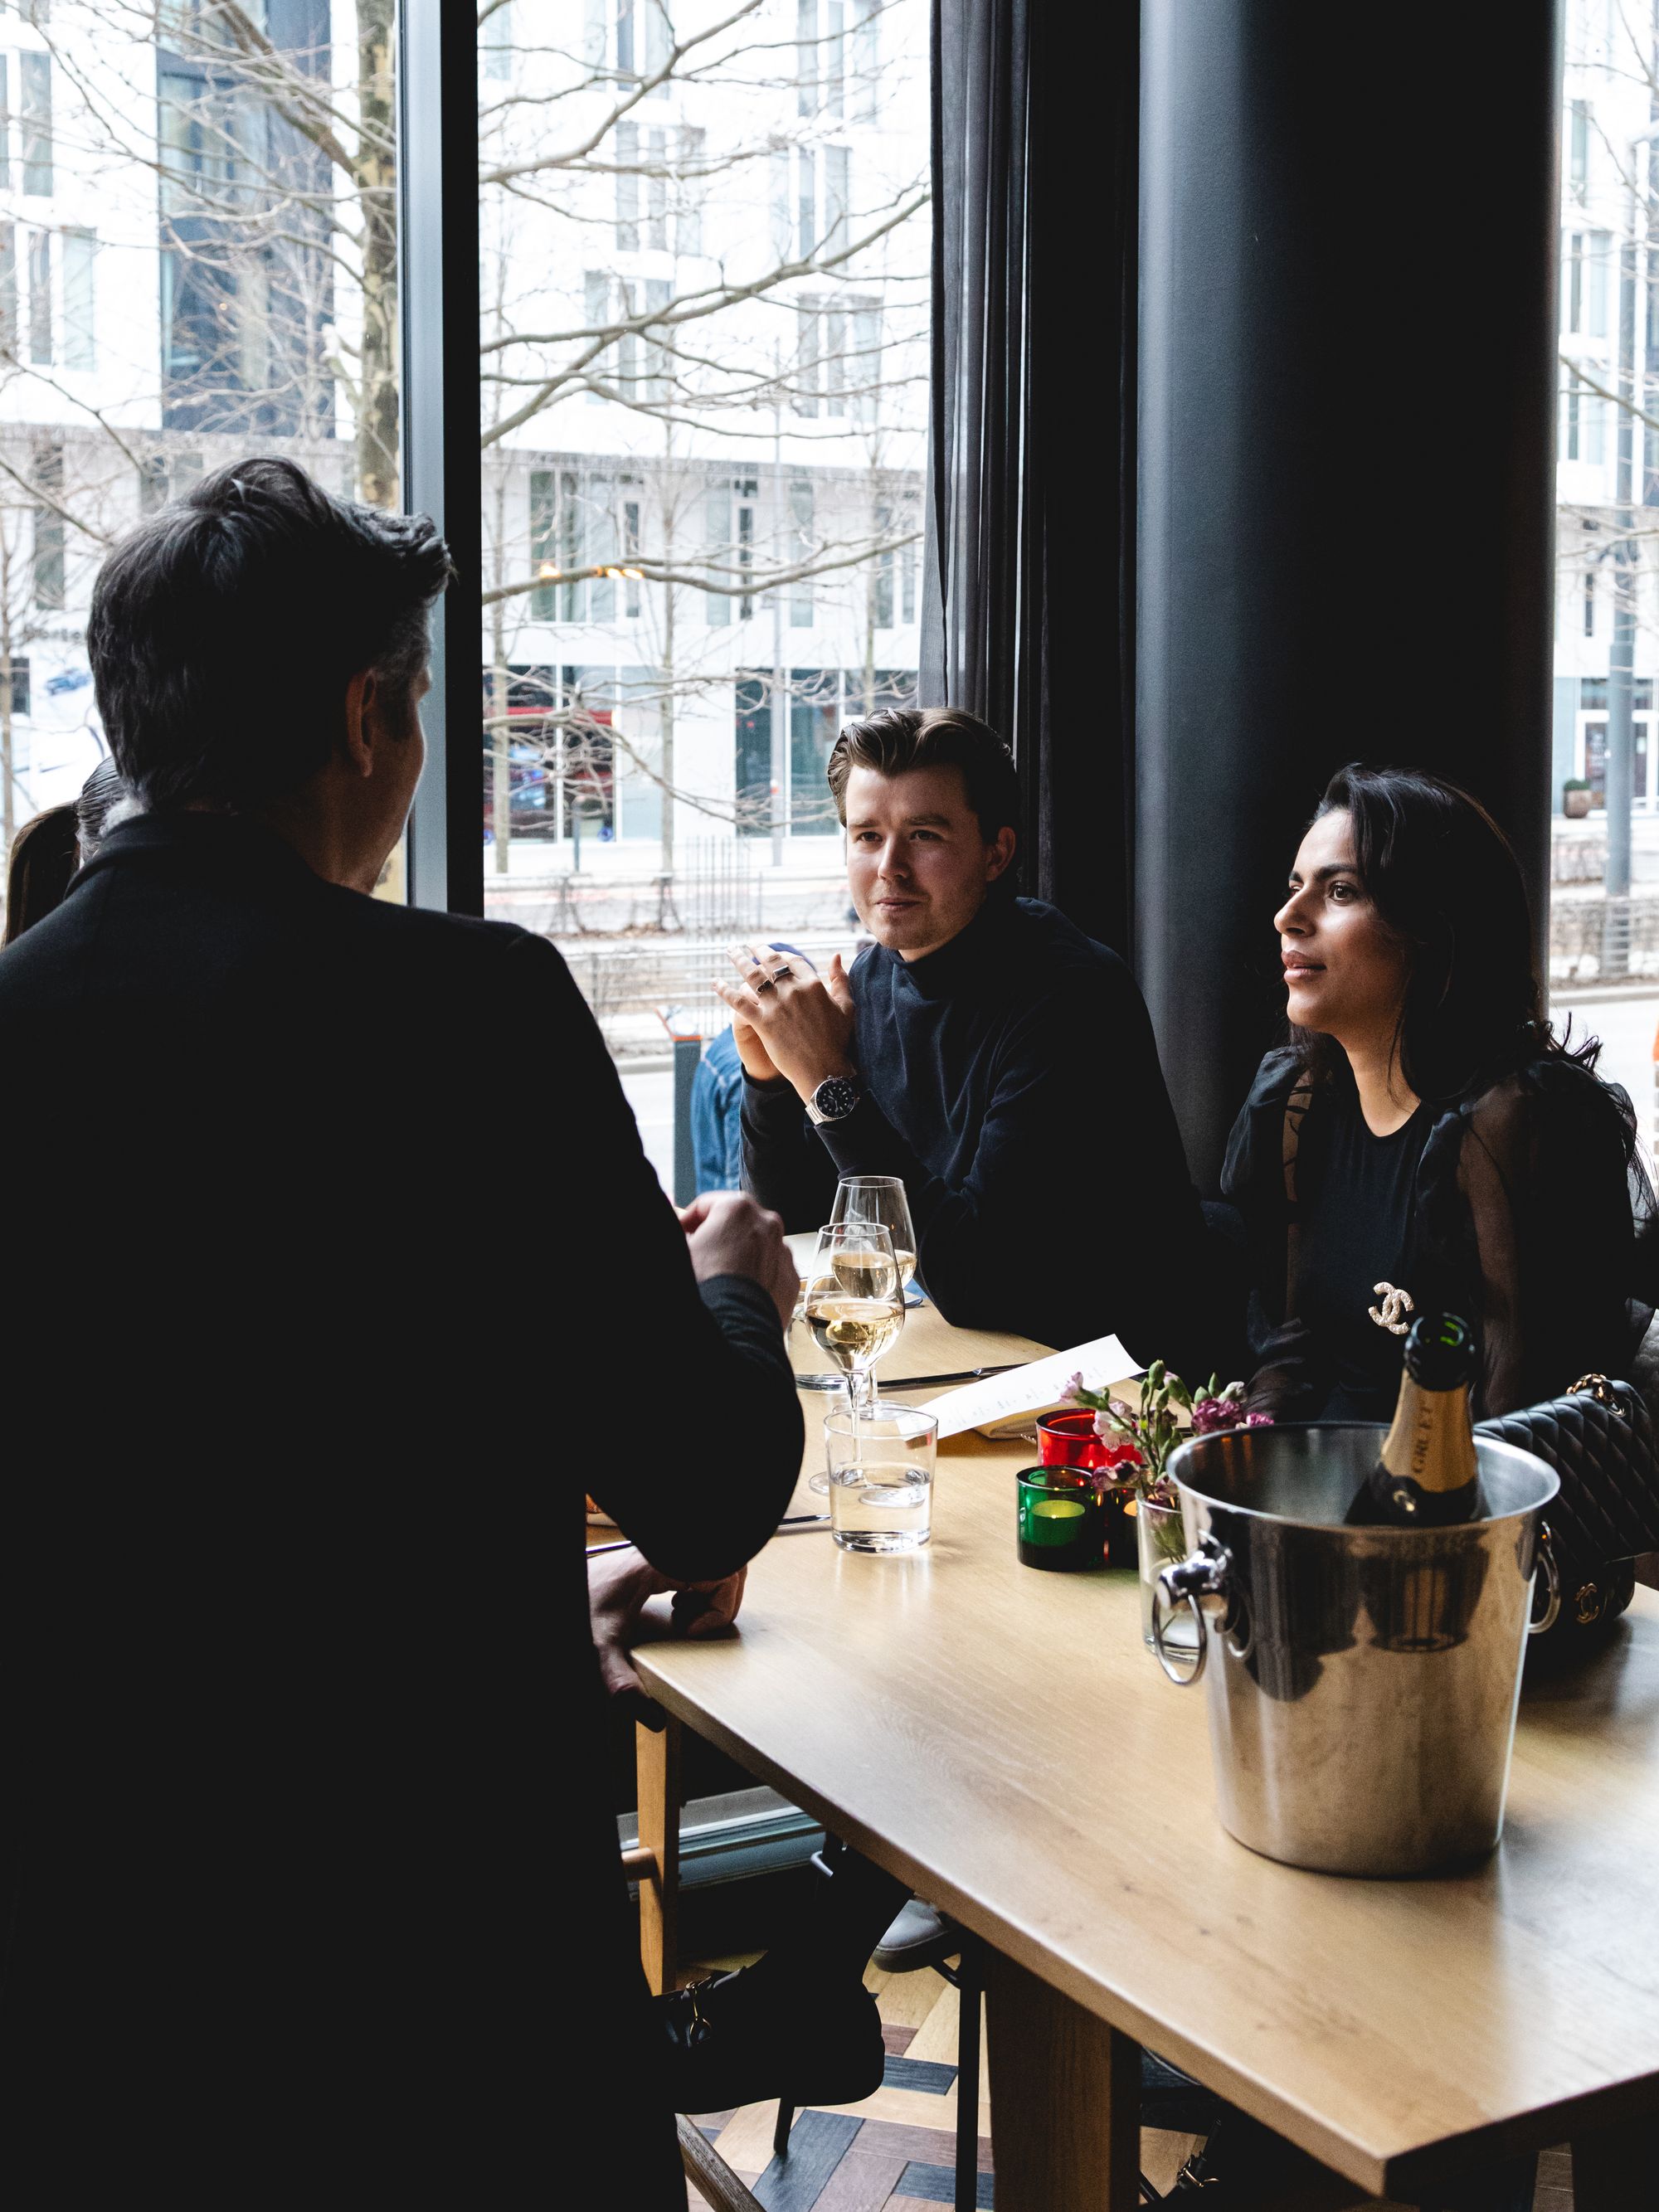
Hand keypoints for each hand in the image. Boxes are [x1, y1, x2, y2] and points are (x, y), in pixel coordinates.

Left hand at [588, 1545, 747, 1727]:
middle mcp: (666, 1555)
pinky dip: (696, 1593)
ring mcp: (663, 1558)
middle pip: (724, 1567)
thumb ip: (621, 1679)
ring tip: (686, 1620)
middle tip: (699, 1628)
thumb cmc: (579, 1602)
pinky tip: (675, 1611)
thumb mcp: (600, 1642)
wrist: (562, 1587)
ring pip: (712, 1568)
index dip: (719, 1605)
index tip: (692, 1630)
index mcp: (662, 1564)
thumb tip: (651, 1718)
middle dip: (721, 1603)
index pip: (721, 1572)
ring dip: (710, 1598)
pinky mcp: (657, 1564)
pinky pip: (696, 1571)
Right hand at [679, 1189, 796, 1325]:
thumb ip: (674, 1230)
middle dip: (716, 1235)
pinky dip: (755, 1275)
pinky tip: (737, 1291)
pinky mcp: (790, 1279)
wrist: (730, 1330)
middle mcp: (767, 1224)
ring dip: (738, 1254)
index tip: (680, 1235)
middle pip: (734, 1222)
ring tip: (718, 1277)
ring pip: (755, 1245)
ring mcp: (782, 1252)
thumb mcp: (677, 1251)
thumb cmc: (702, 1288)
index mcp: (737, 1208)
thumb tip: (671, 1221)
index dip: (687, 1220)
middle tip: (697, 1255)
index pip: (705, 1204)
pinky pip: (769, 1269)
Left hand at [714, 945, 856, 1104]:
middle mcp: (793, 991)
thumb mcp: (847, 1006)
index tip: (774, 952)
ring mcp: (776, 1007)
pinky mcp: (762, 1023)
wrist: (824, 1070)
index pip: (793, 960)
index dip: (782, 954)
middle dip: (757, 950)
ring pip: (752, 976)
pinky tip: (715, 983)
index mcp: (813, 985)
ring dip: (739, 960)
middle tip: (748, 944)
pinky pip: (739, 1002)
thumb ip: (840, 979)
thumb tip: (835, 955)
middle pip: (770, 963)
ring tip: (730, 950)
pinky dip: (725, 990)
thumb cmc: (838, 1040)